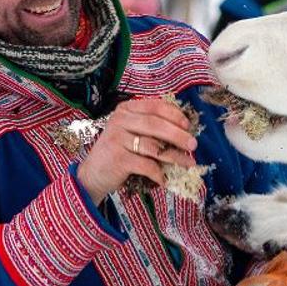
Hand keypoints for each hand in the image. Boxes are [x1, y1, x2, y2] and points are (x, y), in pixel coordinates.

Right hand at [76, 98, 197, 204]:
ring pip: (153, 146)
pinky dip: (158, 173)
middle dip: (178, 135)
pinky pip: (146, 165)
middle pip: (155, 124)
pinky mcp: (118, 159)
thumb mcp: (130, 132)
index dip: (174, 114)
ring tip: (188, 162)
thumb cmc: (118, 152)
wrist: (92, 174)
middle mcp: (119, 121)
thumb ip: (150, 127)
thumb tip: (184, 130)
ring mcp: (117, 139)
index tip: (188, 125)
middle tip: (193, 144)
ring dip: (174, 156)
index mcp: (125, 109)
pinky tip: (165, 179)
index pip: (154, 106)